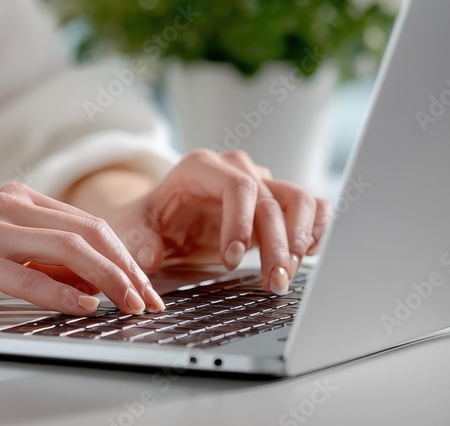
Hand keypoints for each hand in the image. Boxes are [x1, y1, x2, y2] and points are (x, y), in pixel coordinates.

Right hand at [0, 182, 164, 315]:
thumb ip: (30, 252)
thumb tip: (81, 278)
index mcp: (17, 199)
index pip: (88, 224)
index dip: (124, 257)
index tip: (145, 287)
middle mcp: (9, 205)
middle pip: (90, 233)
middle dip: (128, 269)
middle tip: (151, 301)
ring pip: (69, 248)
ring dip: (109, 280)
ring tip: (131, 306)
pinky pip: (27, 275)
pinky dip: (61, 292)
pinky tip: (84, 308)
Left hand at [104, 150, 330, 294]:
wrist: (159, 218)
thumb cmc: (149, 220)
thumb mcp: (132, 228)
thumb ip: (140, 240)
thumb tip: (151, 257)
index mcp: (201, 167)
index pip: (238, 186)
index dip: (242, 223)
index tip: (232, 261)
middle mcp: (236, 169)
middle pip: (273, 198)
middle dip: (277, 245)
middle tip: (272, 283)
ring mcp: (260, 182)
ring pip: (299, 200)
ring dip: (300, 240)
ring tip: (286, 276)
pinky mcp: (276, 201)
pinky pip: (311, 207)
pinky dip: (316, 229)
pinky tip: (305, 257)